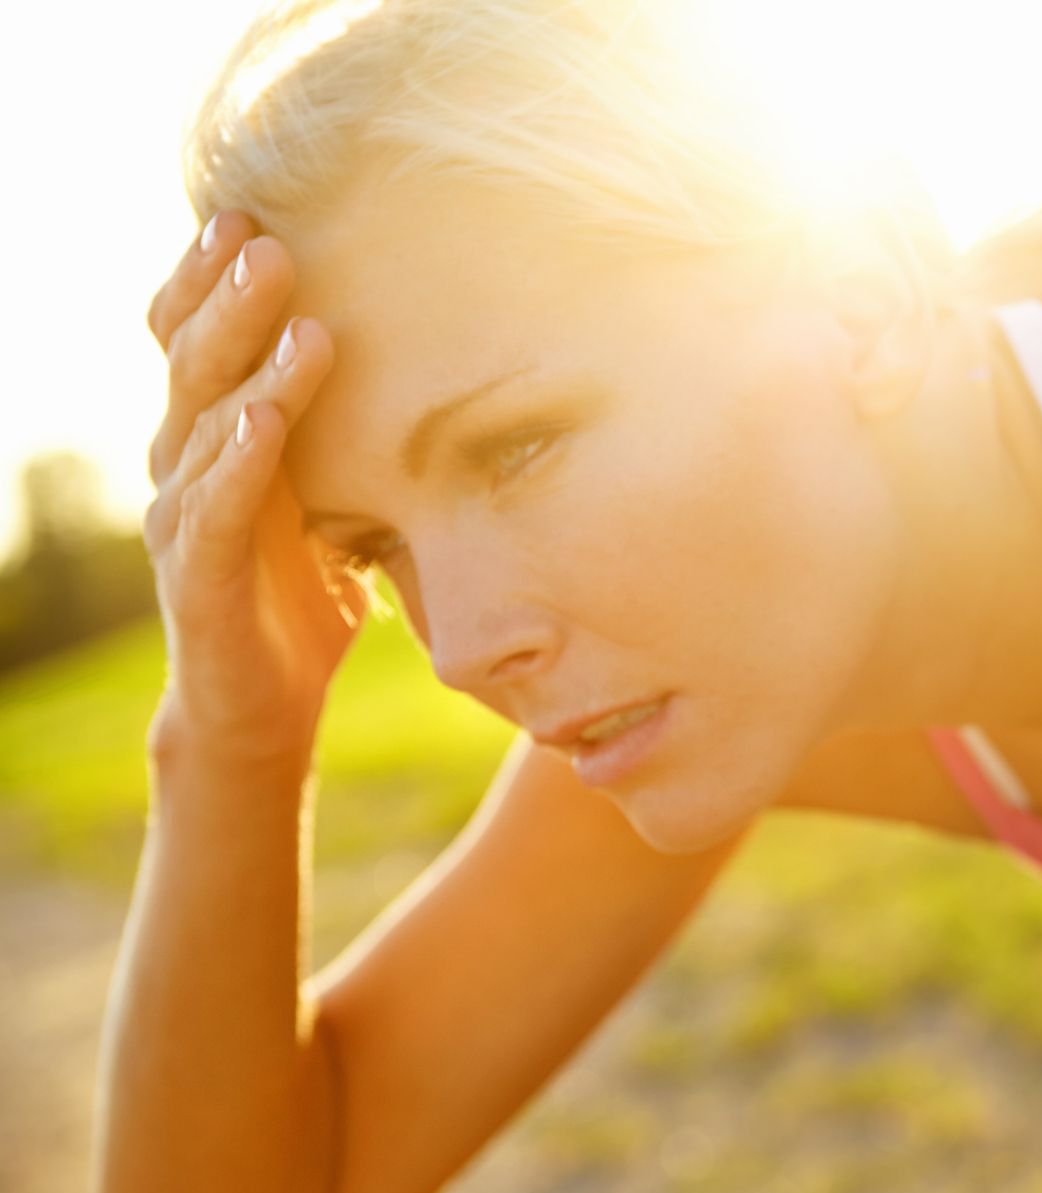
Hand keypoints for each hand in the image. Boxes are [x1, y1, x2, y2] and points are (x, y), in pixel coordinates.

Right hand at [141, 211, 354, 765]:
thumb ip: (352, 437)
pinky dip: (237, 467)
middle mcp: (183, 467)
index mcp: (215, 438)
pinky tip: (263, 426)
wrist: (262, 707)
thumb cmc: (305, 596)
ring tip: (298, 324)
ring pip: (206, 429)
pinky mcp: (197, 581)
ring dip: (252, 374)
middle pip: (195, 365)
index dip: (210, 281)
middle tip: (267, 241)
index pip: (197, 341)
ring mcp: (182, 522)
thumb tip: (439, 372)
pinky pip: (210, 514)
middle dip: (230, 302)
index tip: (250, 216)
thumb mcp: (337, 500)